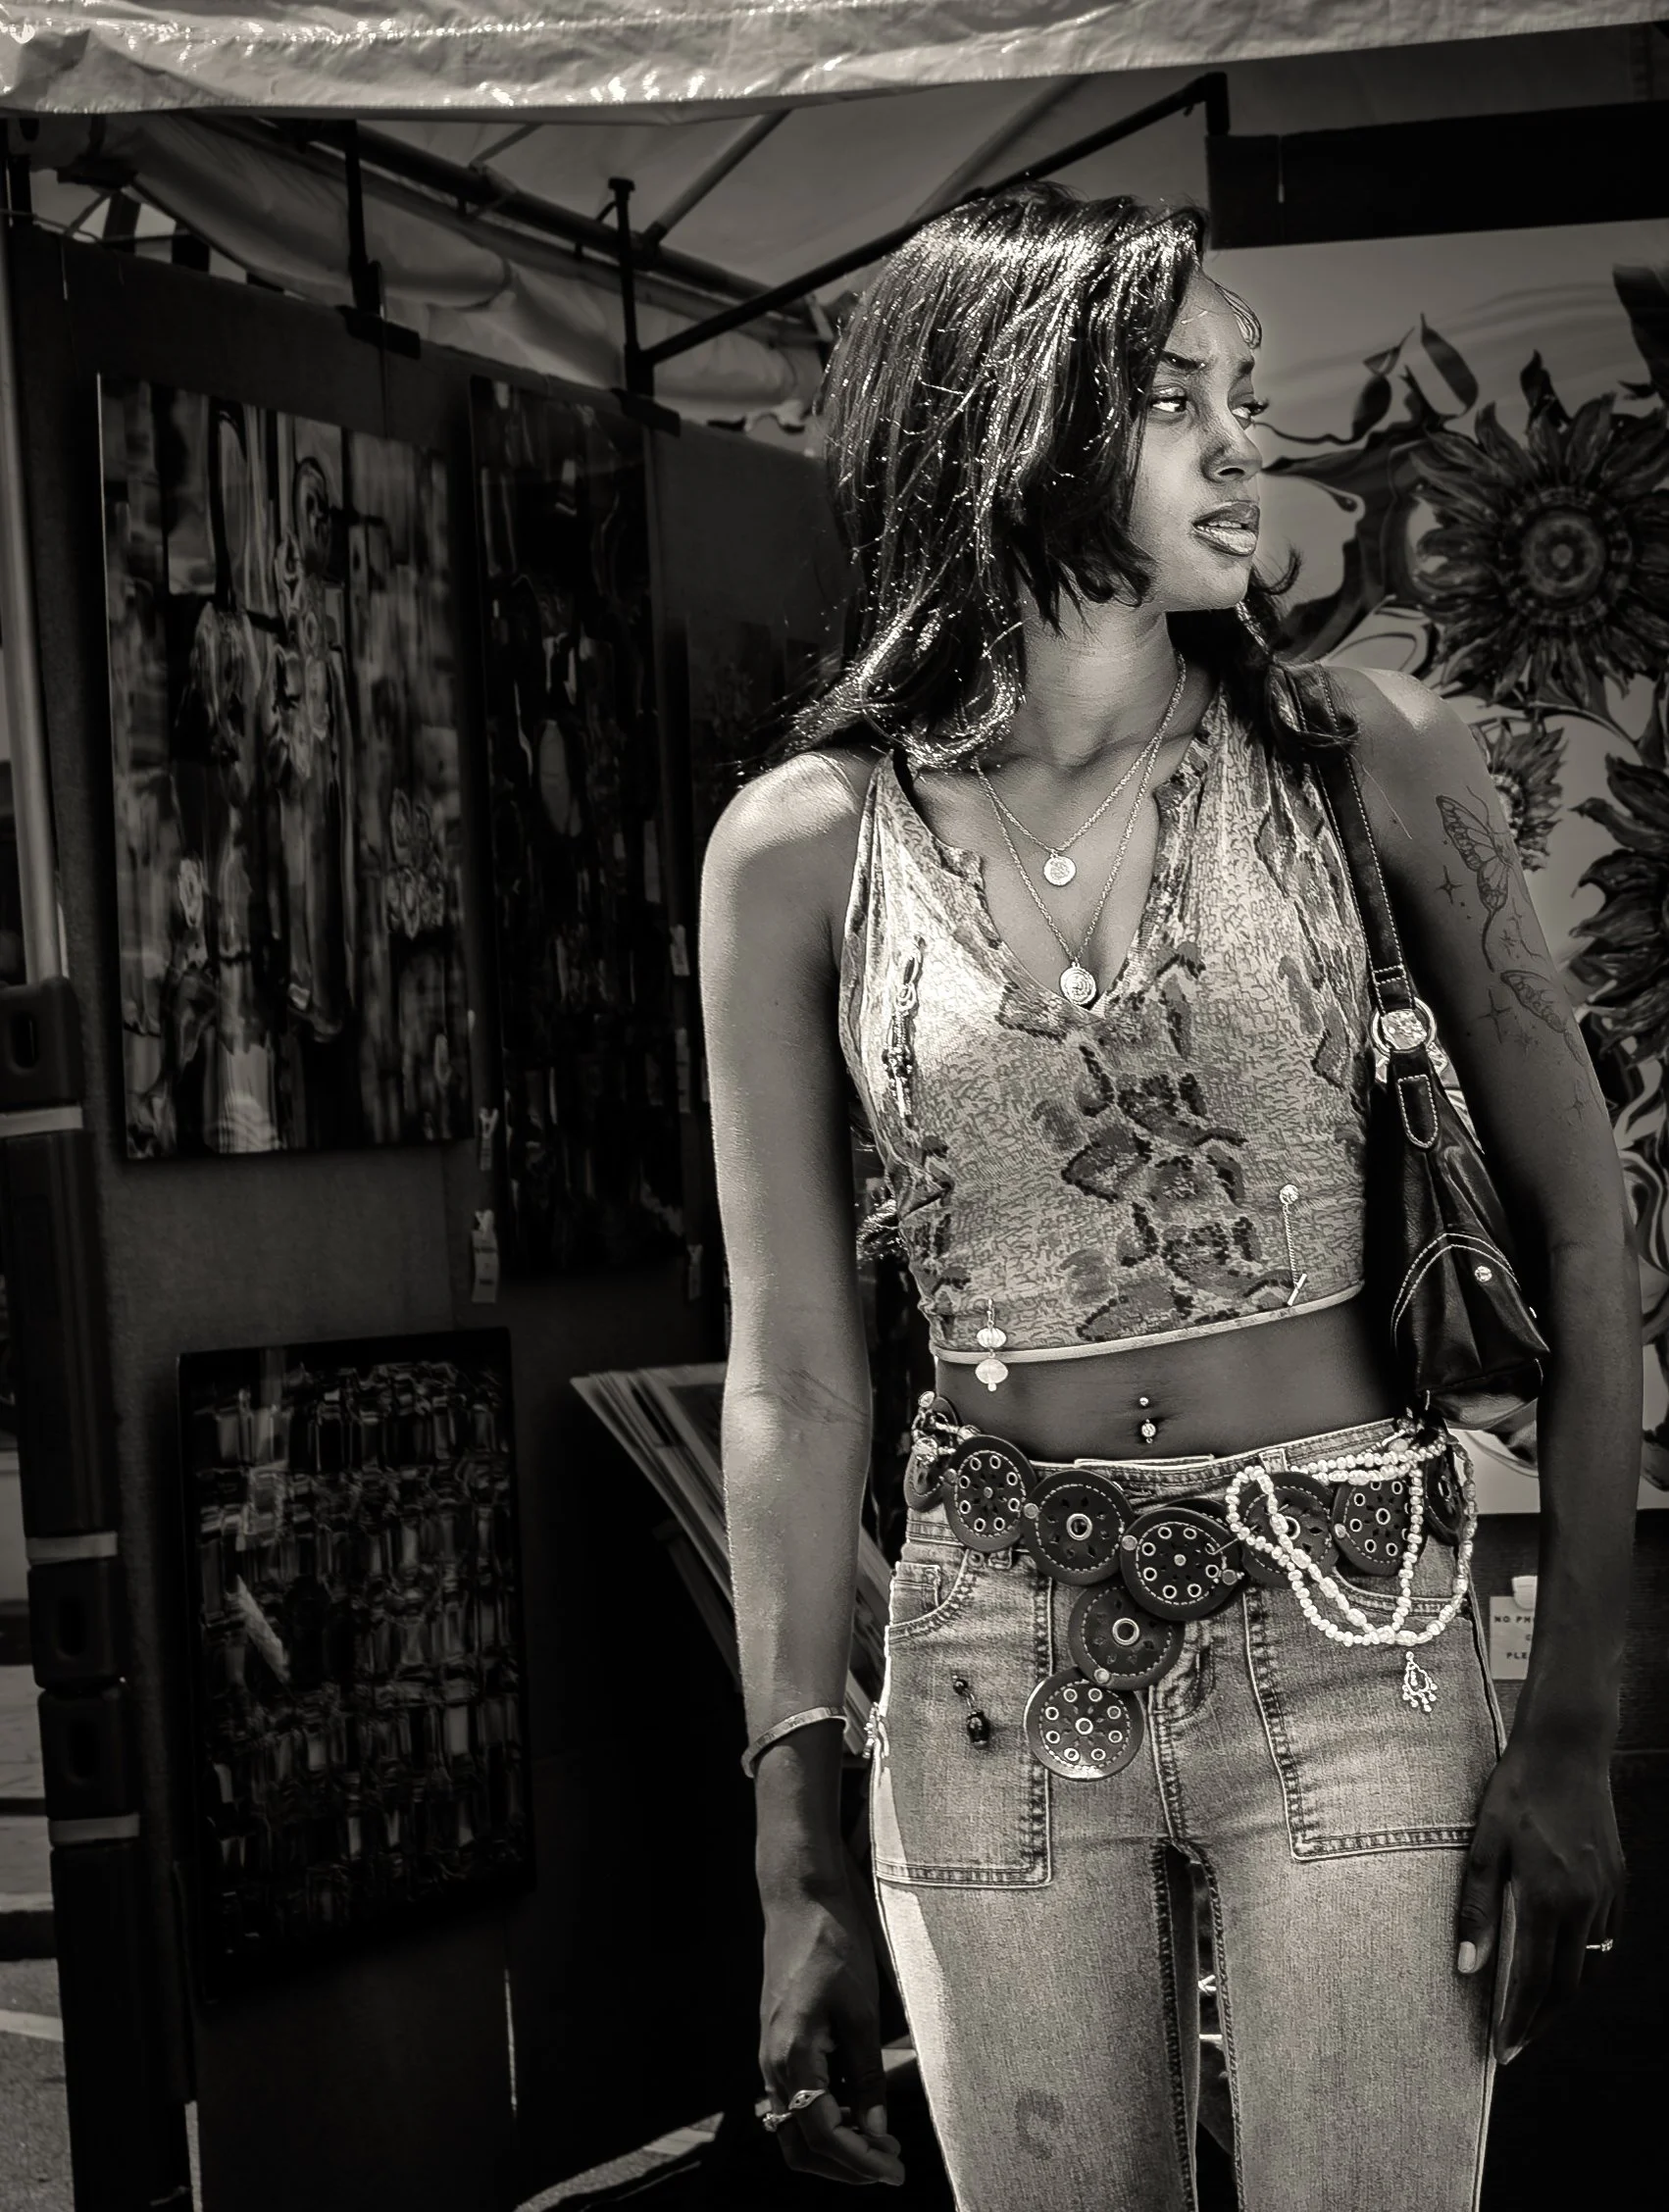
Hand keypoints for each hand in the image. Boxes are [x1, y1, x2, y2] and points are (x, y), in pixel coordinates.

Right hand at [760, 1878, 905, 2186]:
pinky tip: (859, 2110)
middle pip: (799, 2146)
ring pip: (793, 2130)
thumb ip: (868, 2077)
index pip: (824, 2134)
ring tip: (880, 2143)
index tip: (896, 2171)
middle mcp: (771, 2064)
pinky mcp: (777, 2046)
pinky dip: (824, 2120)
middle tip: (891, 2164)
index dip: (861, 2161)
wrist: (800, 1900)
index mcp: (791, 2055)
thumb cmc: (833, 1946)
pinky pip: (793, 2102)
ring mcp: (770, 2056)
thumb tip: (878, 2136)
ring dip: (834, 2147)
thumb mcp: (863, 2012)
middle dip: (845, 2166)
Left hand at [1455, 1736, 1624, 2063]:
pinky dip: (1583, 1963)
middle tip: (1517, 2044)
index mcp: (1548, 1896)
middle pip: (1567, 1986)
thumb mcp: (1484, 1842)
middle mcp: (1585, 1904)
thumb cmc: (1516, 1790)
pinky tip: (1562, 1964)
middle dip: (1540, 2022)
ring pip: (1589, 1966)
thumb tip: (1466, 1965)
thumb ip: (1475, 1905)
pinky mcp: (1617, 1882)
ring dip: (1563, 1995)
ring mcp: (1607, 1895)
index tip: (1502, 2051)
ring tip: (1534, 2013)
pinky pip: (1603, 1939)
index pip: (1533, 1980)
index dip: (1518, 2021)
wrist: (1568, 1748)